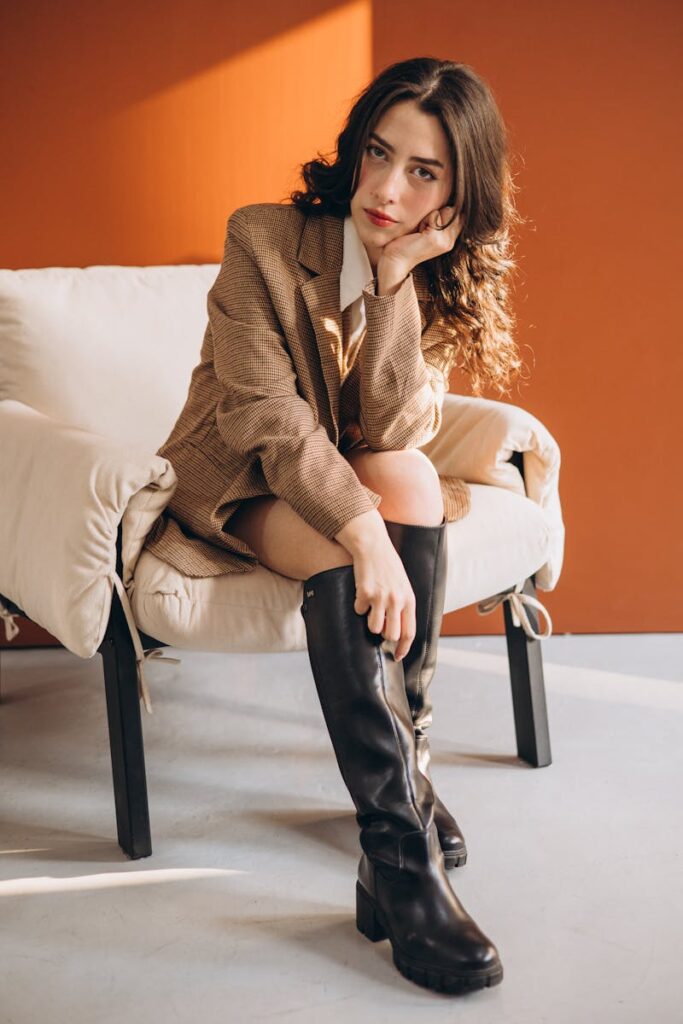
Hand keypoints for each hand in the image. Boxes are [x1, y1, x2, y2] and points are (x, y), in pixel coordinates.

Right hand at [351, 537, 416, 661]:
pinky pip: (359, 610)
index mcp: (409, 599)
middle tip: (380, 624)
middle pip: (390, 635)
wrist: (373, 546)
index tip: (397, 656)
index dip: (403, 648)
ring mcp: (380, 597)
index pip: (409, 632)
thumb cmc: (388, 566)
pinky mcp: (364, 593)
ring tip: (371, 605)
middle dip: (383, 635)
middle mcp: (396, 600)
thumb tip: (398, 631)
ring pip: (373, 627)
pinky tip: (362, 592)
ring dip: (370, 620)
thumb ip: (403, 606)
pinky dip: (358, 604)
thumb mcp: (403, 586)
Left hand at [377, 206, 464, 278]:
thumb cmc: (406, 244)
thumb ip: (438, 221)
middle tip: (423, 227)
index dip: (445, 212)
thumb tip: (447, 204)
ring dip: (430, 216)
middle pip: (453, 210)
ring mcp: (444, 241)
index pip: (459, 214)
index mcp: (449, 240)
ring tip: (419, 230)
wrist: (395, 261)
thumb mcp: (426, 231)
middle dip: (438, 212)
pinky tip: (417, 232)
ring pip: (445, 211)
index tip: (428, 224)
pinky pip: (435, 215)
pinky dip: (425, 220)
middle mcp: (450, 242)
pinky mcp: (434, 238)